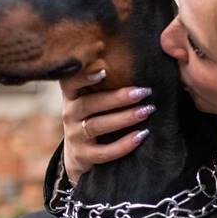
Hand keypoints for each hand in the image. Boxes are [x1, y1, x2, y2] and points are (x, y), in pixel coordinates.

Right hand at [59, 66, 153, 182]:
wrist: (79, 154)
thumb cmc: (93, 117)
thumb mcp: (91, 98)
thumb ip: (104, 83)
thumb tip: (134, 61)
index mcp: (72, 96)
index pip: (70, 83)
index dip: (84, 77)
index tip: (104, 70)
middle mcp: (69, 114)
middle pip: (89, 104)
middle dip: (118, 98)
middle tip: (145, 91)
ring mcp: (75, 136)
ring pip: (97, 126)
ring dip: (124, 118)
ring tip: (147, 111)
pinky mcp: (83, 156)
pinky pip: (103, 152)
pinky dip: (123, 145)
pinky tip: (141, 136)